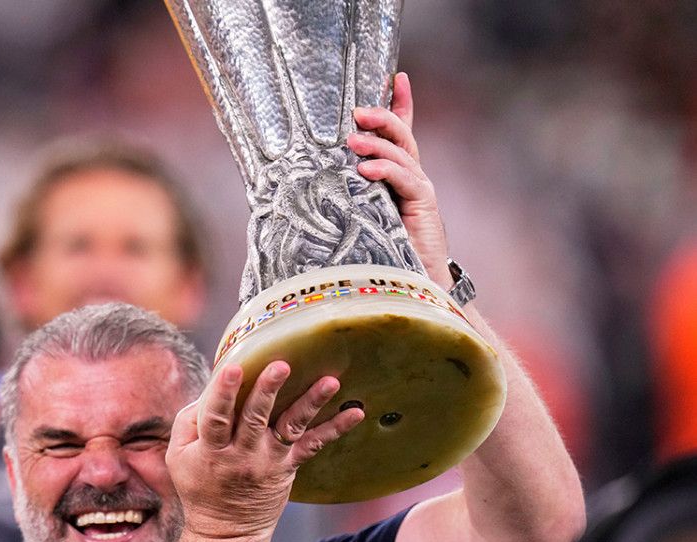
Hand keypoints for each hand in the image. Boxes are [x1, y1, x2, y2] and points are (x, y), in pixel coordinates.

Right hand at [166, 362, 363, 541]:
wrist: (227, 531)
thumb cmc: (200, 484)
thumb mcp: (178, 455)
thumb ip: (189, 421)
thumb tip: (213, 387)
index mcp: (211, 449)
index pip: (215, 417)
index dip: (223, 393)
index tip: (232, 368)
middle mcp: (243, 454)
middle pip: (255, 418)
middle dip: (268, 390)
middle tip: (282, 365)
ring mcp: (270, 460)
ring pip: (290, 427)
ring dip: (311, 403)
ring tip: (330, 382)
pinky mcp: (289, 466)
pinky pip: (314, 446)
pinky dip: (335, 429)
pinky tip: (356, 412)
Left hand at [348, 72, 449, 287]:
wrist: (413, 287)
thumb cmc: (378, 257)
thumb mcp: (355, 221)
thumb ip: (340, 201)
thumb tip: (295, 191)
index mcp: (396, 179)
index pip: (401, 135)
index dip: (401, 105)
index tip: (395, 77)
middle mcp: (412, 180)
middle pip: (403, 136)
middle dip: (383, 117)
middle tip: (357, 111)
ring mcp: (420, 191)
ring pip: (403, 153)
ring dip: (377, 143)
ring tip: (353, 139)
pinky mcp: (424, 207)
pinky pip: (407, 180)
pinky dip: (386, 170)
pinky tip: (365, 170)